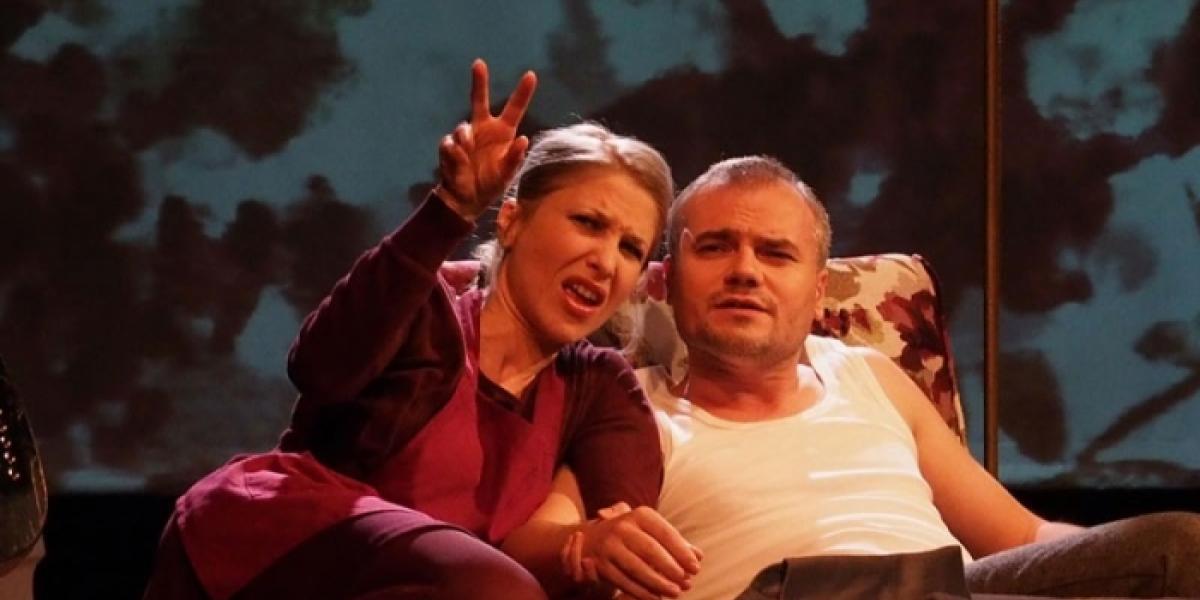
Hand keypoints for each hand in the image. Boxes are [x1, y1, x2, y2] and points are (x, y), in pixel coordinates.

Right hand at [436, 59, 536, 220]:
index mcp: (502, 133)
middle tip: (479, 63)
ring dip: (465, 139)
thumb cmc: (491, 184)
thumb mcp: (507, 174)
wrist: (467, 199)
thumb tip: (523, 139)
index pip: (514, 108)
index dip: (522, 92)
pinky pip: (450, 144)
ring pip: (463, 128)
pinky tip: (460, 163)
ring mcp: (466, 137)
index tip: (531, 75)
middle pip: (479, 100)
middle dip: (479, 82)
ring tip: (468, 152)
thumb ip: (515, 158)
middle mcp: (483, 129)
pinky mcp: (450, 147)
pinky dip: (455, 154)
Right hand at [561, 503, 702, 599]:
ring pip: (637, 568)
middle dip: (671, 568)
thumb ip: (675, 543)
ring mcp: (610, 545)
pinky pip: (624, 581)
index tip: (696, 567)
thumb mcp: (652, 532)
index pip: (666, 533)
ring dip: (658, 583)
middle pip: (651, 550)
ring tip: (675, 592)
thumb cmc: (633, 535)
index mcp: (640, 515)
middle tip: (687, 583)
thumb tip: (698, 556)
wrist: (593, 539)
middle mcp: (623, 527)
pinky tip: (656, 597)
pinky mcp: (601, 564)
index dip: (682, 551)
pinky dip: (641, 591)